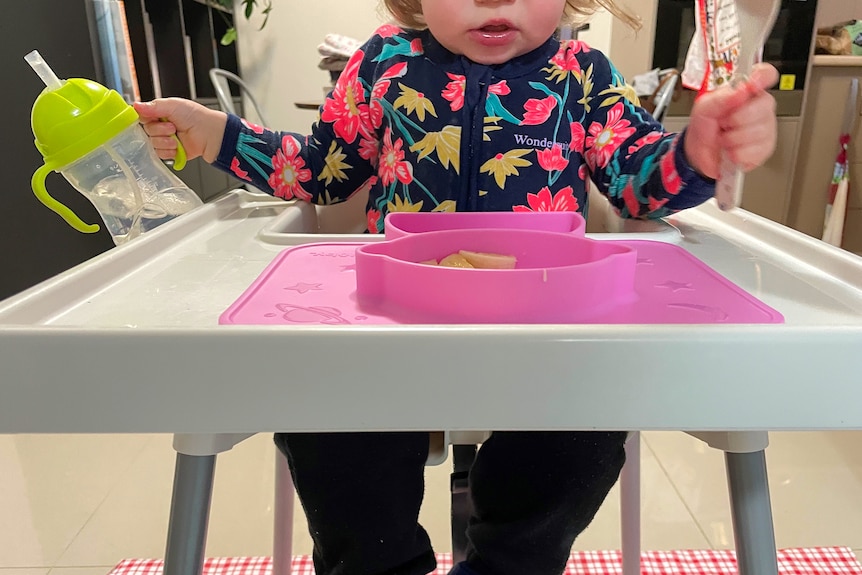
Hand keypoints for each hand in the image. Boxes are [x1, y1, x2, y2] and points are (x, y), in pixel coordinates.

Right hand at [133, 98, 227, 163]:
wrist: (211, 135)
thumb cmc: (197, 118)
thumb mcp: (174, 105)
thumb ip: (153, 106)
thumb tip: (136, 106)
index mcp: (160, 113)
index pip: (142, 117)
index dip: (145, 119)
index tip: (152, 119)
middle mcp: (162, 126)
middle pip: (147, 131)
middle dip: (159, 130)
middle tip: (173, 128)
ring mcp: (166, 140)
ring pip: (152, 144)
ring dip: (164, 142)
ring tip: (177, 138)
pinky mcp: (171, 152)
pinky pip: (160, 155)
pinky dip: (168, 151)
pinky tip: (177, 147)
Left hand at [684, 63, 778, 178]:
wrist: (699, 155)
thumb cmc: (704, 129)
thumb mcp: (703, 109)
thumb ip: (719, 97)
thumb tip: (740, 90)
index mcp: (746, 91)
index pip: (766, 74)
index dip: (763, 76)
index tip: (751, 85)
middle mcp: (760, 107)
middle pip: (763, 105)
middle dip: (736, 118)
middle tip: (724, 123)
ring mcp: (766, 127)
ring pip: (757, 131)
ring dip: (732, 138)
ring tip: (726, 137)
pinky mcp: (766, 148)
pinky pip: (754, 151)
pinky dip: (737, 154)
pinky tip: (732, 149)